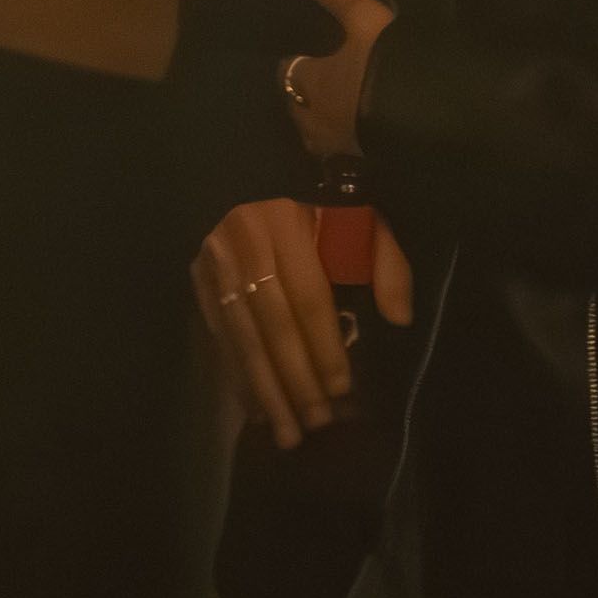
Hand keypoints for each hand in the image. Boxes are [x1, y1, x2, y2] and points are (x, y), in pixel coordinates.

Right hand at [192, 194, 415, 449]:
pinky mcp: (197, 278)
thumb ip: (384, 261)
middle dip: (295, 381)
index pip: (307, 296)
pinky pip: (218, 336)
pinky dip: (237, 376)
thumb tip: (400, 318)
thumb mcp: (359, 214)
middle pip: (272, 325)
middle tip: (316, 425)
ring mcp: (215, 262)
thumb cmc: (316, 196)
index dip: (324, 345)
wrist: (247, 165)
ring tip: (286, 433)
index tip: (342, 389)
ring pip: (241, 337)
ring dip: (265, 390)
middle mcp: (245, 243)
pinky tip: (256, 408)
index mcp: (288, 222)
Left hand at [282, 0, 391, 162]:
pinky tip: (363, 133)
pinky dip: (349, 140)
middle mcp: (313, 120)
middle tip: (323, 80)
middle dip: (307, 95)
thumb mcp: (364, 18)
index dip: (294, 62)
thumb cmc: (384, 64)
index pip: (287, 72)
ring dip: (326, 121)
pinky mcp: (361, 166)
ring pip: (319, 133)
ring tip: (343, 107)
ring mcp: (335, 148)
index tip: (302, 55)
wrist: (428, 118)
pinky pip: (344, 151)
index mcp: (307, 84)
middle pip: (299, 106)